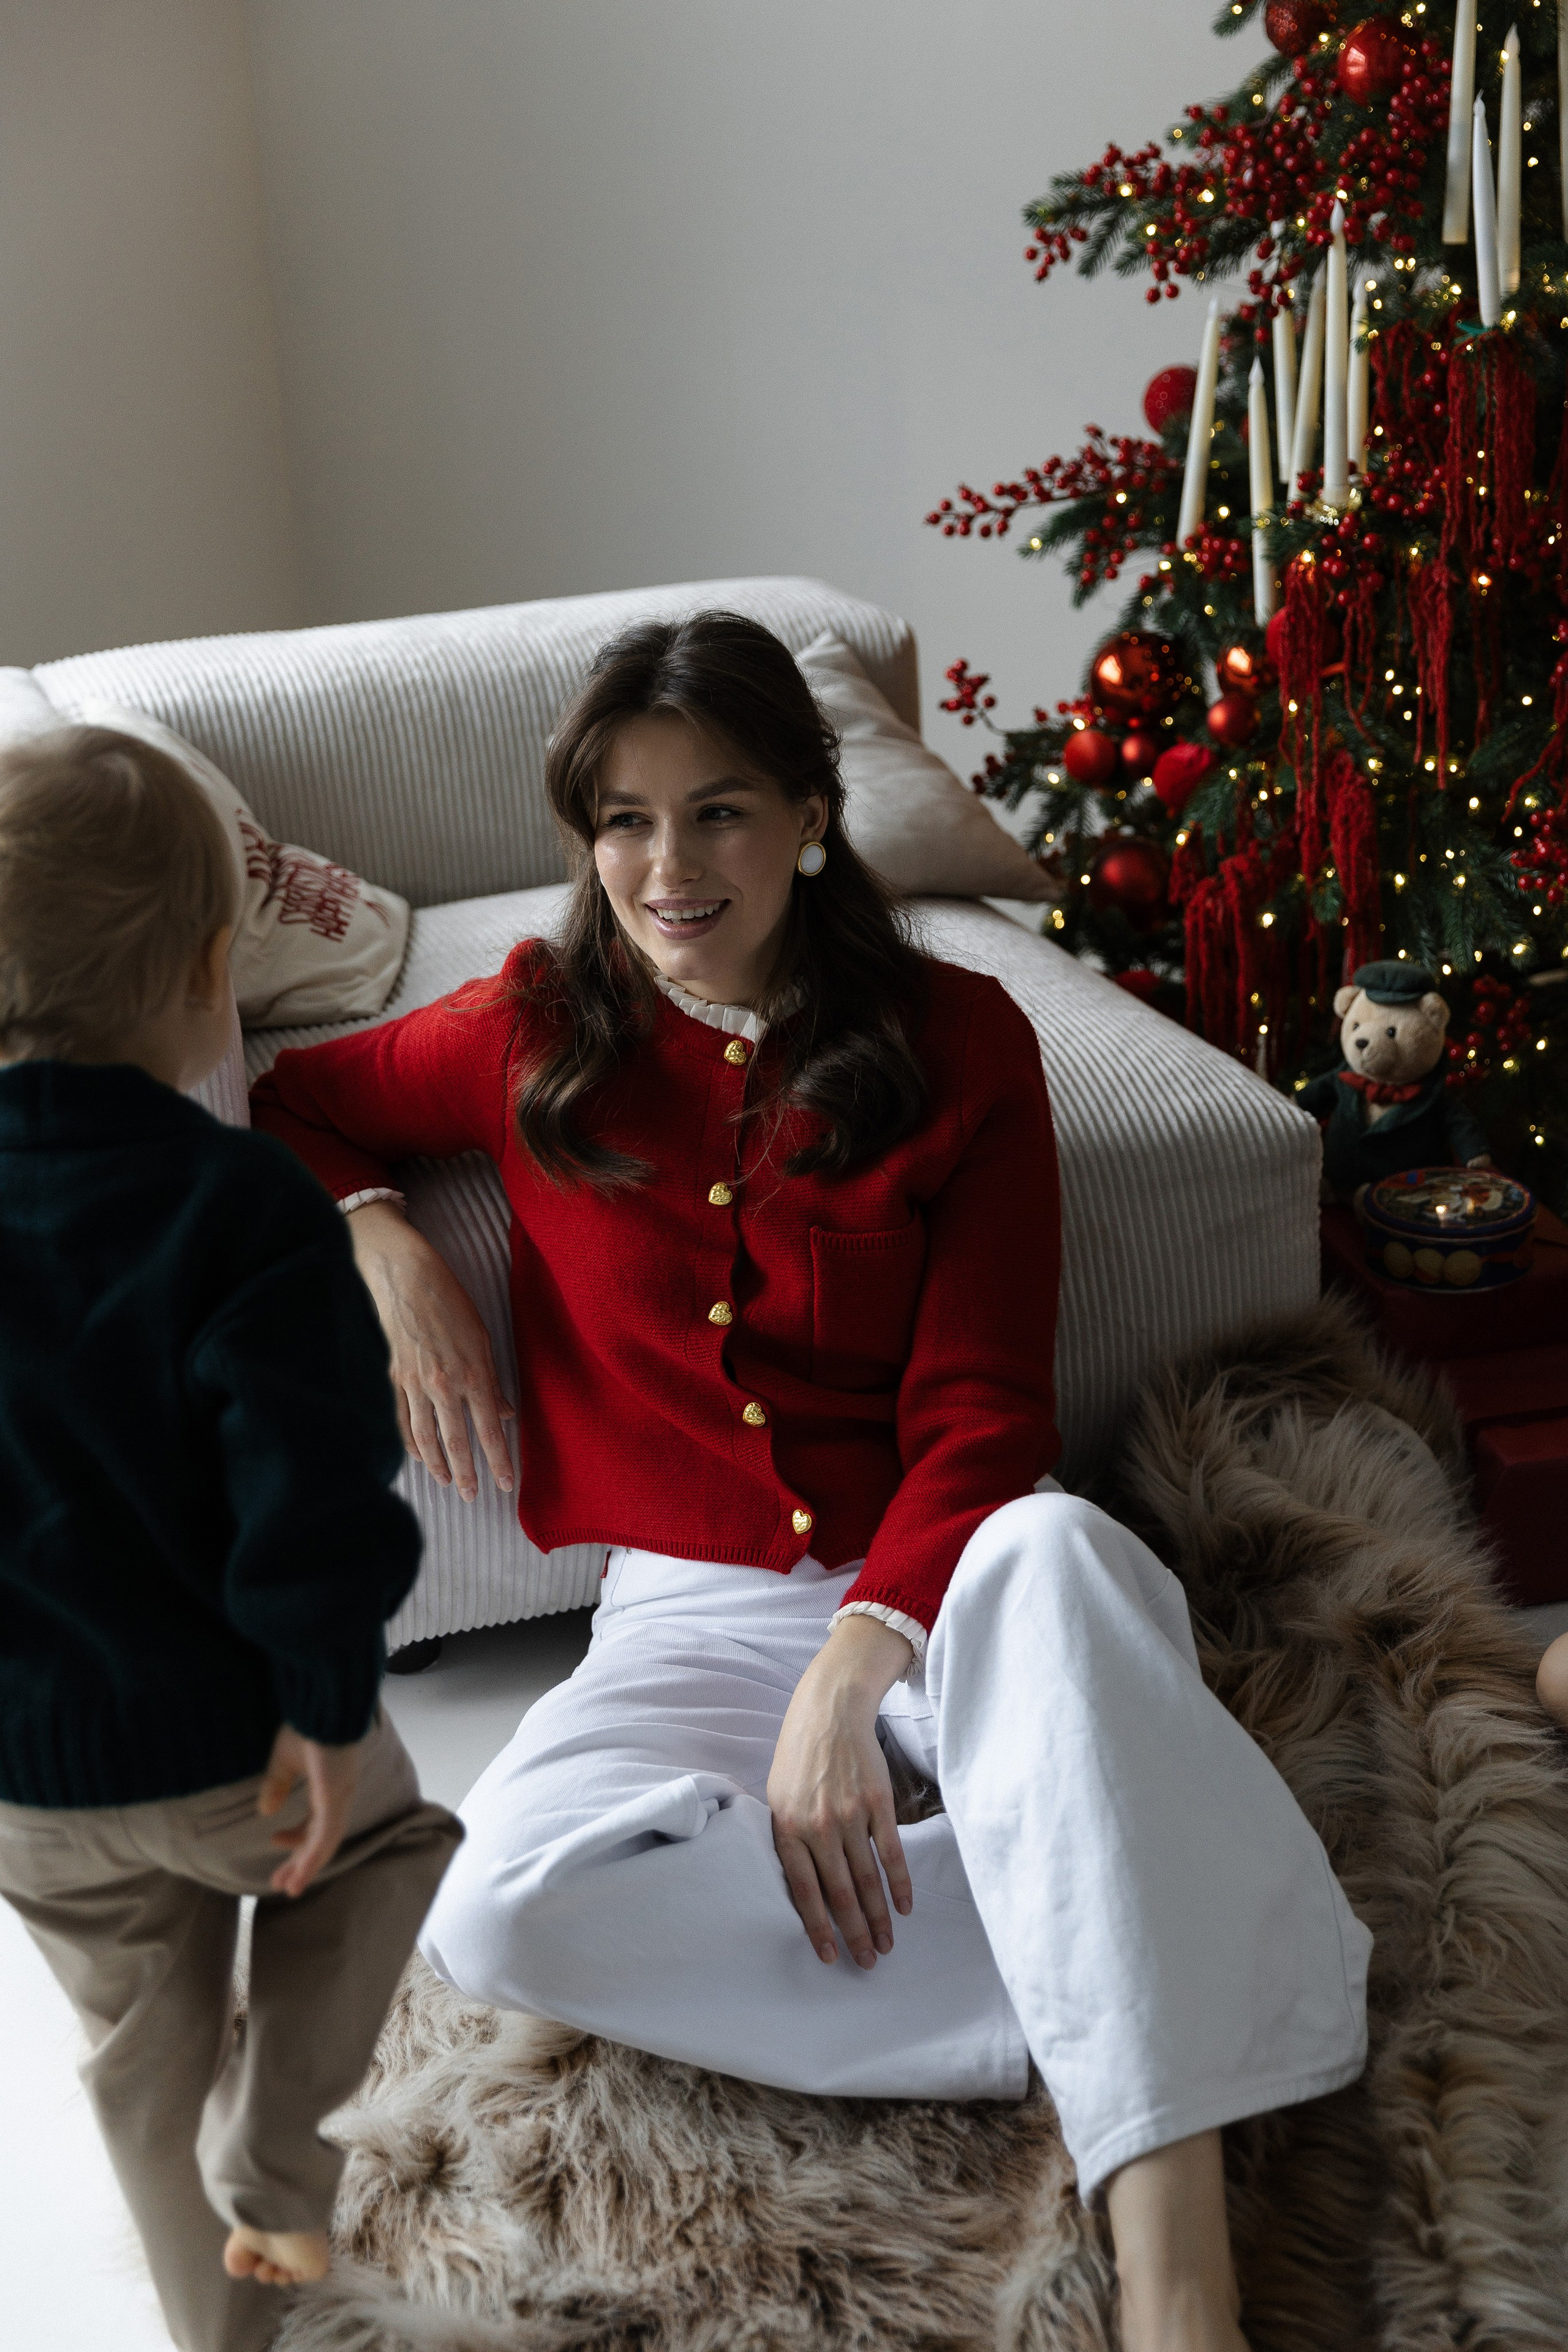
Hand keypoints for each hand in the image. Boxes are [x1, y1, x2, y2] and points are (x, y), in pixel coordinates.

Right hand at [258, 1725, 362, 1896]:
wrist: (322, 1702)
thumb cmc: (307, 1724)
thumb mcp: (284, 1759)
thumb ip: (277, 1784)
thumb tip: (266, 1812)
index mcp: (330, 1788)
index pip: (317, 1824)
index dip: (297, 1838)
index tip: (273, 1839)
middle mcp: (339, 1796)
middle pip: (322, 1840)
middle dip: (302, 1864)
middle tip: (283, 1885)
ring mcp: (340, 1796)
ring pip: (326, 1842)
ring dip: (308, 1867)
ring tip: (290, 1889)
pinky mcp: (335, 1795)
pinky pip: (326, 1832)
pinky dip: (314, 1854)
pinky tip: (302, 1871)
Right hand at [347, 1199, 515, 1499]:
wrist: (407, 1278)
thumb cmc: (451, 1302)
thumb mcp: (483, 1338)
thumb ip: (492, 1382)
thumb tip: (503, 1414)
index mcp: (472, 1374)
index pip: (488, 1430)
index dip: (499, 1460)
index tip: (507, 1484)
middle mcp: (444, 1386)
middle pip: (456, 1442)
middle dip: (467, 1474)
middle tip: (473, 1497)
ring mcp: (415, 1384)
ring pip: (426, 1437)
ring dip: (438, 1465)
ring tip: (448, 1484)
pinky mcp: (395, 1378)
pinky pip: (403, 1420)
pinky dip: (411, 1442)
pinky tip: (418, 1456)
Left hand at [767, 1614, 914, 1968]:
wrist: (829, 1710)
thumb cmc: (799, 1757)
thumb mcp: (777, 1797)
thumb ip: (786, 1840)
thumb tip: (798, 1887)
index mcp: (787, 1828)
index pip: (804, 1891)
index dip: (819, 1928)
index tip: (831, 1957)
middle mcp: (818, 1826)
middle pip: (839, 1892)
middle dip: (855, 1933)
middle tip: (867, 1963)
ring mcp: (850, 1815)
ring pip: (867, 1878)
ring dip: (879, 1916)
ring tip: (887, 1944)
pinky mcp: (877, 1803)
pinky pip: (891, 1852)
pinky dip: (899, 1882)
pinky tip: (904, 1906)